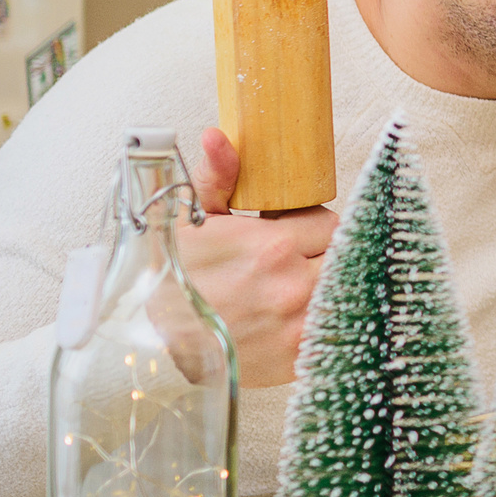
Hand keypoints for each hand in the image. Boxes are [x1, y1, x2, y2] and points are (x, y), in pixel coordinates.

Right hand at [178, 127, 336, 387]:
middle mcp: (294, 286)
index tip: (296, 234)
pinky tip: (304, 321)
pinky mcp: (299, 359)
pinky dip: (330, 325)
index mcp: (273, 245)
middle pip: (344, 257)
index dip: (314, 228)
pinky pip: (338, 333)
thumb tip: (217, 137)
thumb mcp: (184, 221)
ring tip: (301, 289)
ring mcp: (300, 326)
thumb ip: (214, 178)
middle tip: (298, 261)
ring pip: (346, 294)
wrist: (148, 347)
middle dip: (326, 255)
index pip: (330, 224)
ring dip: (331, 288)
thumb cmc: (166, 281)